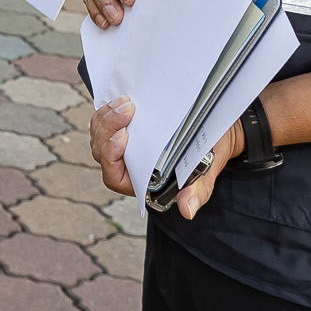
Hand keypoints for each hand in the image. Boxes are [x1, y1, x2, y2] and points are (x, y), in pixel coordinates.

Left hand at [89, 94, 247, 217]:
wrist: (212, 135)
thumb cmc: (207, 156)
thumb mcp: (206, 172)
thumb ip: (196, 191)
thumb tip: (188, 211)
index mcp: (140, 183)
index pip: (113, 176)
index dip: (112, 156)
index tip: (123, 135)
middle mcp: (126, 166)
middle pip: (101, 150)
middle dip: (109, 128)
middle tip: (127, 109)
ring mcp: (121, 147)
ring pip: (98, 134)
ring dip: (106, 116)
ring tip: (125, 102)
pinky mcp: (122, 129)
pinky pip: (102, 122)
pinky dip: (107, 110)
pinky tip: (119, 99)